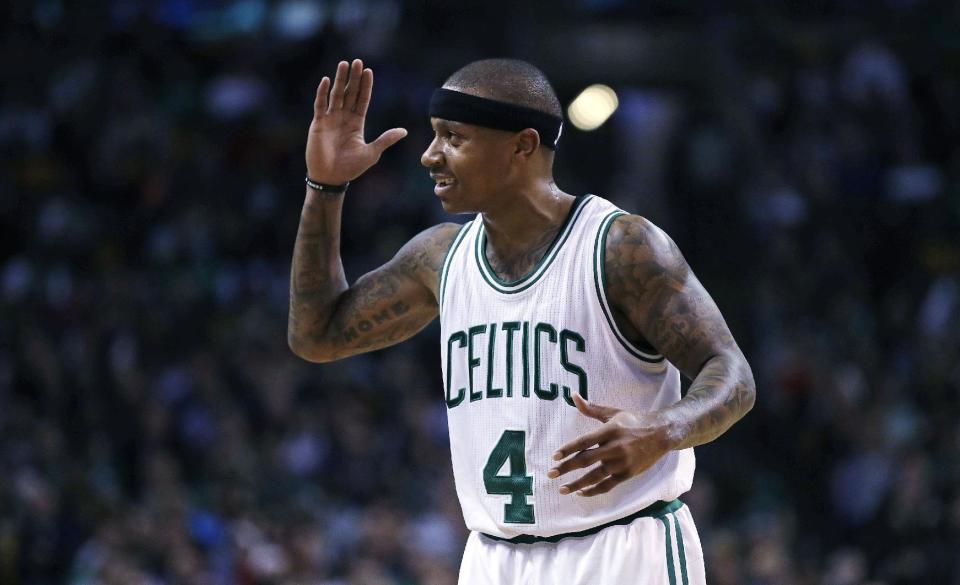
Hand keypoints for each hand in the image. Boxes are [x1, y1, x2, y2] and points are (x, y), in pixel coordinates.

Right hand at [306, 59, 407, 184]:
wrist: (331, 178)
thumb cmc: (350, 168)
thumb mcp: (372, 153)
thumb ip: (386, 139)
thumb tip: (404, 131)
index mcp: (356, 122)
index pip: (362, 99)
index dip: (366, 86)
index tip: (369, 71)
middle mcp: (343, 117)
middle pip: (350, 93)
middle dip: (354, 78)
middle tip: (358, 61)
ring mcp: (330, 119)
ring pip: (336, 94)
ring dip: (340, 80)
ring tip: (344, 64)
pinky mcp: (318, 123)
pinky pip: (320, 104)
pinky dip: (322, 93)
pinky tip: (326, 80)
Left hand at [548, 394, 677, 496]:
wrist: (662, 434)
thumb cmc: (633, 422)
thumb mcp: (613, 413)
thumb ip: (591, 408)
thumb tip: (573, 395)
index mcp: (610, 430)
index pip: (585, 441)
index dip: (568, 449)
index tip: (554, 456)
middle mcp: (615, 447)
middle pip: (586, 460)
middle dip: (567, 468)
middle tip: (551, 473)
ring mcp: (622, 463)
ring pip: (595, 476)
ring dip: (577, 484)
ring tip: (562, 488)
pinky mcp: (627, 474)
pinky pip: (607, 485)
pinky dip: (593, 491)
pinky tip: (580, 492)